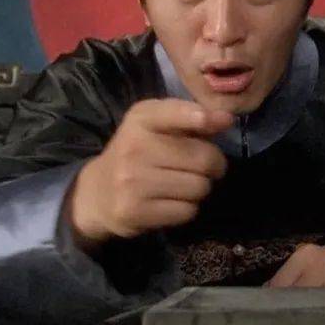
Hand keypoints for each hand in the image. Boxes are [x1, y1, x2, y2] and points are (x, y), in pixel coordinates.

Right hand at [68, 99, 233, 248]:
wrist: (97, 192)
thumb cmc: (138, 153)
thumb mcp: (159, 126)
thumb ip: (194, 118)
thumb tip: (227, 119)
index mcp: (141, 119)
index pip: (174, 113)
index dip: (199, 117)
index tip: (217, 122)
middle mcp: (134, 147)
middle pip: (204, 159)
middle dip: (213, 165)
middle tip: (201, 168)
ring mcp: (132, 181)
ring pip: (199, 187)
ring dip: (199, 188)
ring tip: (181, 184)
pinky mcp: (134, 211)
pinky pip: (187, 211)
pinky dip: (187, 208)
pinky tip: (170, 201)